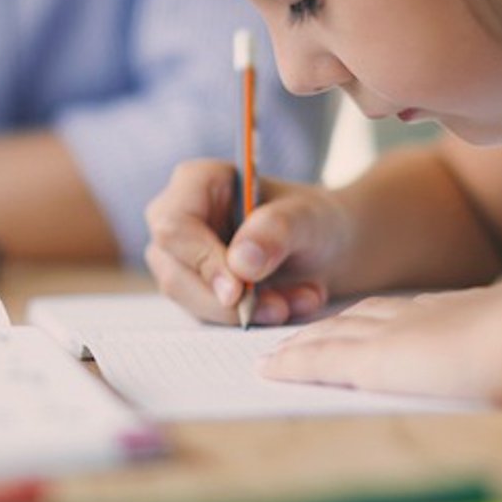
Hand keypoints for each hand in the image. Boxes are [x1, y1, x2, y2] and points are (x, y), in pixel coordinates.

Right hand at [142, 159, 351, 325]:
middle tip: (280, 308)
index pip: (174, 227)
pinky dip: (251, 318)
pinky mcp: (195, 289)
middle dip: (229, 301)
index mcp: (196, 182)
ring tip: (300, 300)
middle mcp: (177, 219)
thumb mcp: (308, 218)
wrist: (327, 247)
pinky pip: (210, 316)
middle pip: (175, 272)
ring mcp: (182, 257)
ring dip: (246, 312)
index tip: (238, 292)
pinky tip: (290, 304)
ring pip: (191, 301)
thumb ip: (276, 231)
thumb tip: (240, 263)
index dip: (202, 262)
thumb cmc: (313, 219)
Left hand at [261, 284, 501, 402]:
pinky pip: (319, 360)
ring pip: (332, 335)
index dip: (379, 319)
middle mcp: (420, 316)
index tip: (362, 324)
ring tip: (277, 353)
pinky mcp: (374, 361)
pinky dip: (292, 363)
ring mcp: (394, 336)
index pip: (408, 312)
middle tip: (302, 334)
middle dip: (329, 326)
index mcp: (462, 312)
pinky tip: (269, 368)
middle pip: (361, 317)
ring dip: (302, 343)